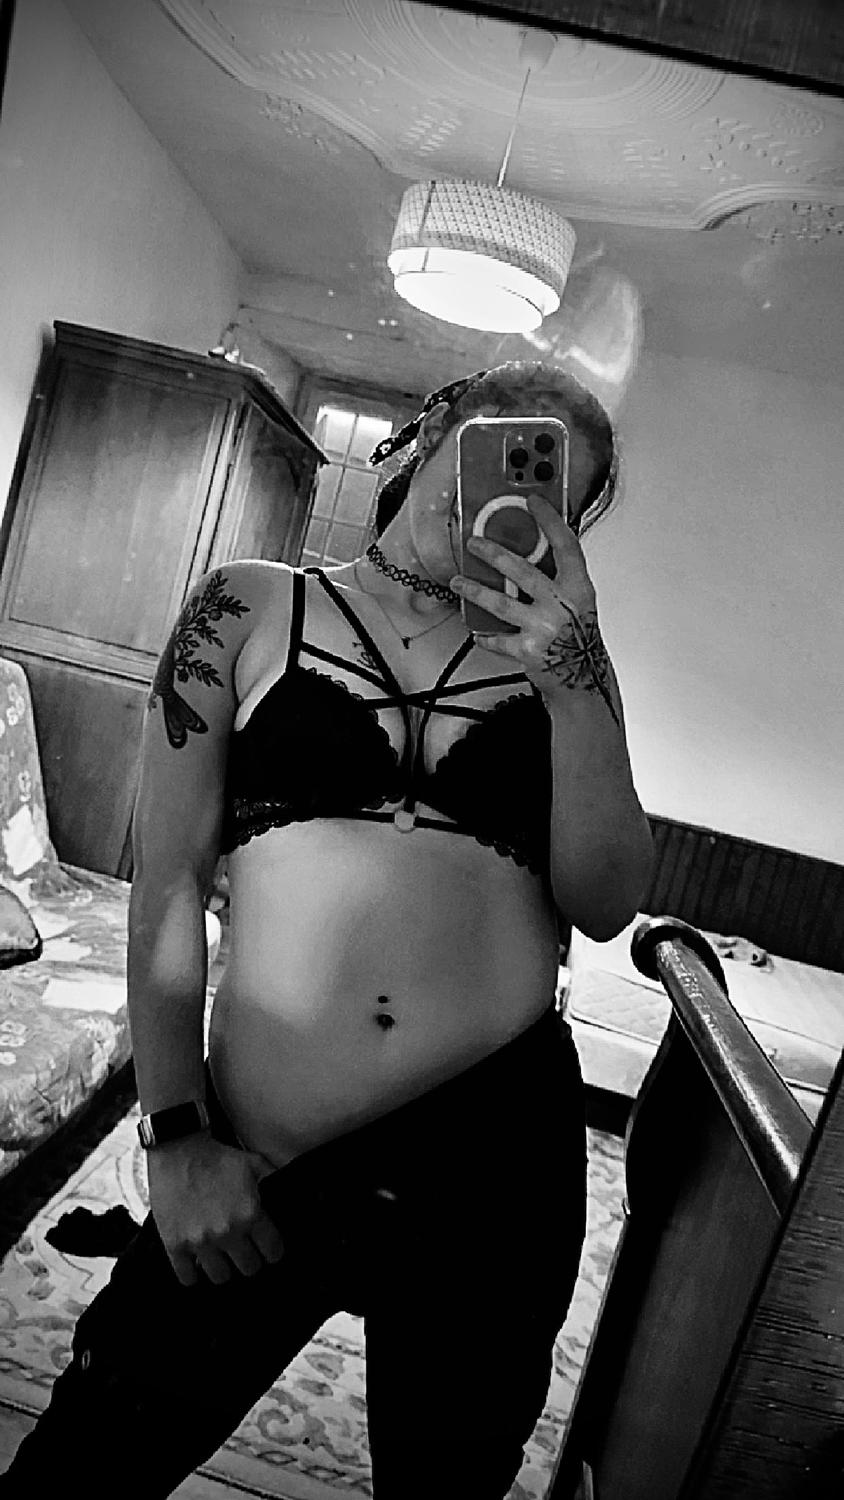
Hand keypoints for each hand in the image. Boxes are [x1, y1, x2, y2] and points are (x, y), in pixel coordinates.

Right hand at [147, 1133, 284, 1286]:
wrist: (179, 1149)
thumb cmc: (218, 1157)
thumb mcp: (255, 1163)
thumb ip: (275, 1181)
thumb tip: (296, 1193)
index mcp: (250, 1214)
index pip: (272, 1251)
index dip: (272, 1251)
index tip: (267, 1249)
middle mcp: (228, 1231)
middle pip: (249, 1268)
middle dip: (249, 1260)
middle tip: (243, 1252)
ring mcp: (200, 1241)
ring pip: (221, 1277)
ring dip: (223, 1268)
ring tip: (221, 1258)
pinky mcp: (175, 1244)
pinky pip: (187, 1278)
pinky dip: (192, 1275)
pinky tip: (195, 1265)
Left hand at [450, 494, 618, 722]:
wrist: (583, 679)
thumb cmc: (578, 638)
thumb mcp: (578, 602)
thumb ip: (557, 578)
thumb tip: (529, 549)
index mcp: (578, 588)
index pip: (566, 545)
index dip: (550, 520)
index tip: (533, 501)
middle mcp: (562, 605)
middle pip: (522, 571)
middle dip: (493, 554)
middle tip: (474, 544)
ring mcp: (544, 627)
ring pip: (501, 602)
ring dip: (475, 590)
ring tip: (458, 582)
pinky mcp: (528, 650)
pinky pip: (498, 638)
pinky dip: (486, 635)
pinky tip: (477, 630)